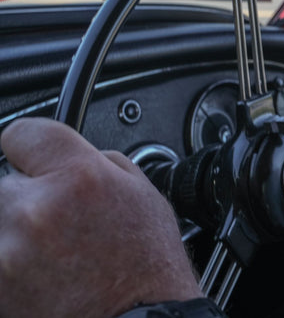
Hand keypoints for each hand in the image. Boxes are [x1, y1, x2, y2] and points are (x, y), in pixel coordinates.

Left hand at [0, 118, 201, 317]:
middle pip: (4, 183)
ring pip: (0, 220)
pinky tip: (44, 273)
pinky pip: (0, 254)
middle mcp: (35, 210)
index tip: (34, 157)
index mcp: (78, 178)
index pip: (22, 132)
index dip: (33, 146)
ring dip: (16, 229)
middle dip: (27, 196)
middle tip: (58, 219)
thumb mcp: (143, 195)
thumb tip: (70, 153)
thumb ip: (101, 163)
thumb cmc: (146, 269)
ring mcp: (8, 253)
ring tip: (52, 251)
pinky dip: (13, 261)